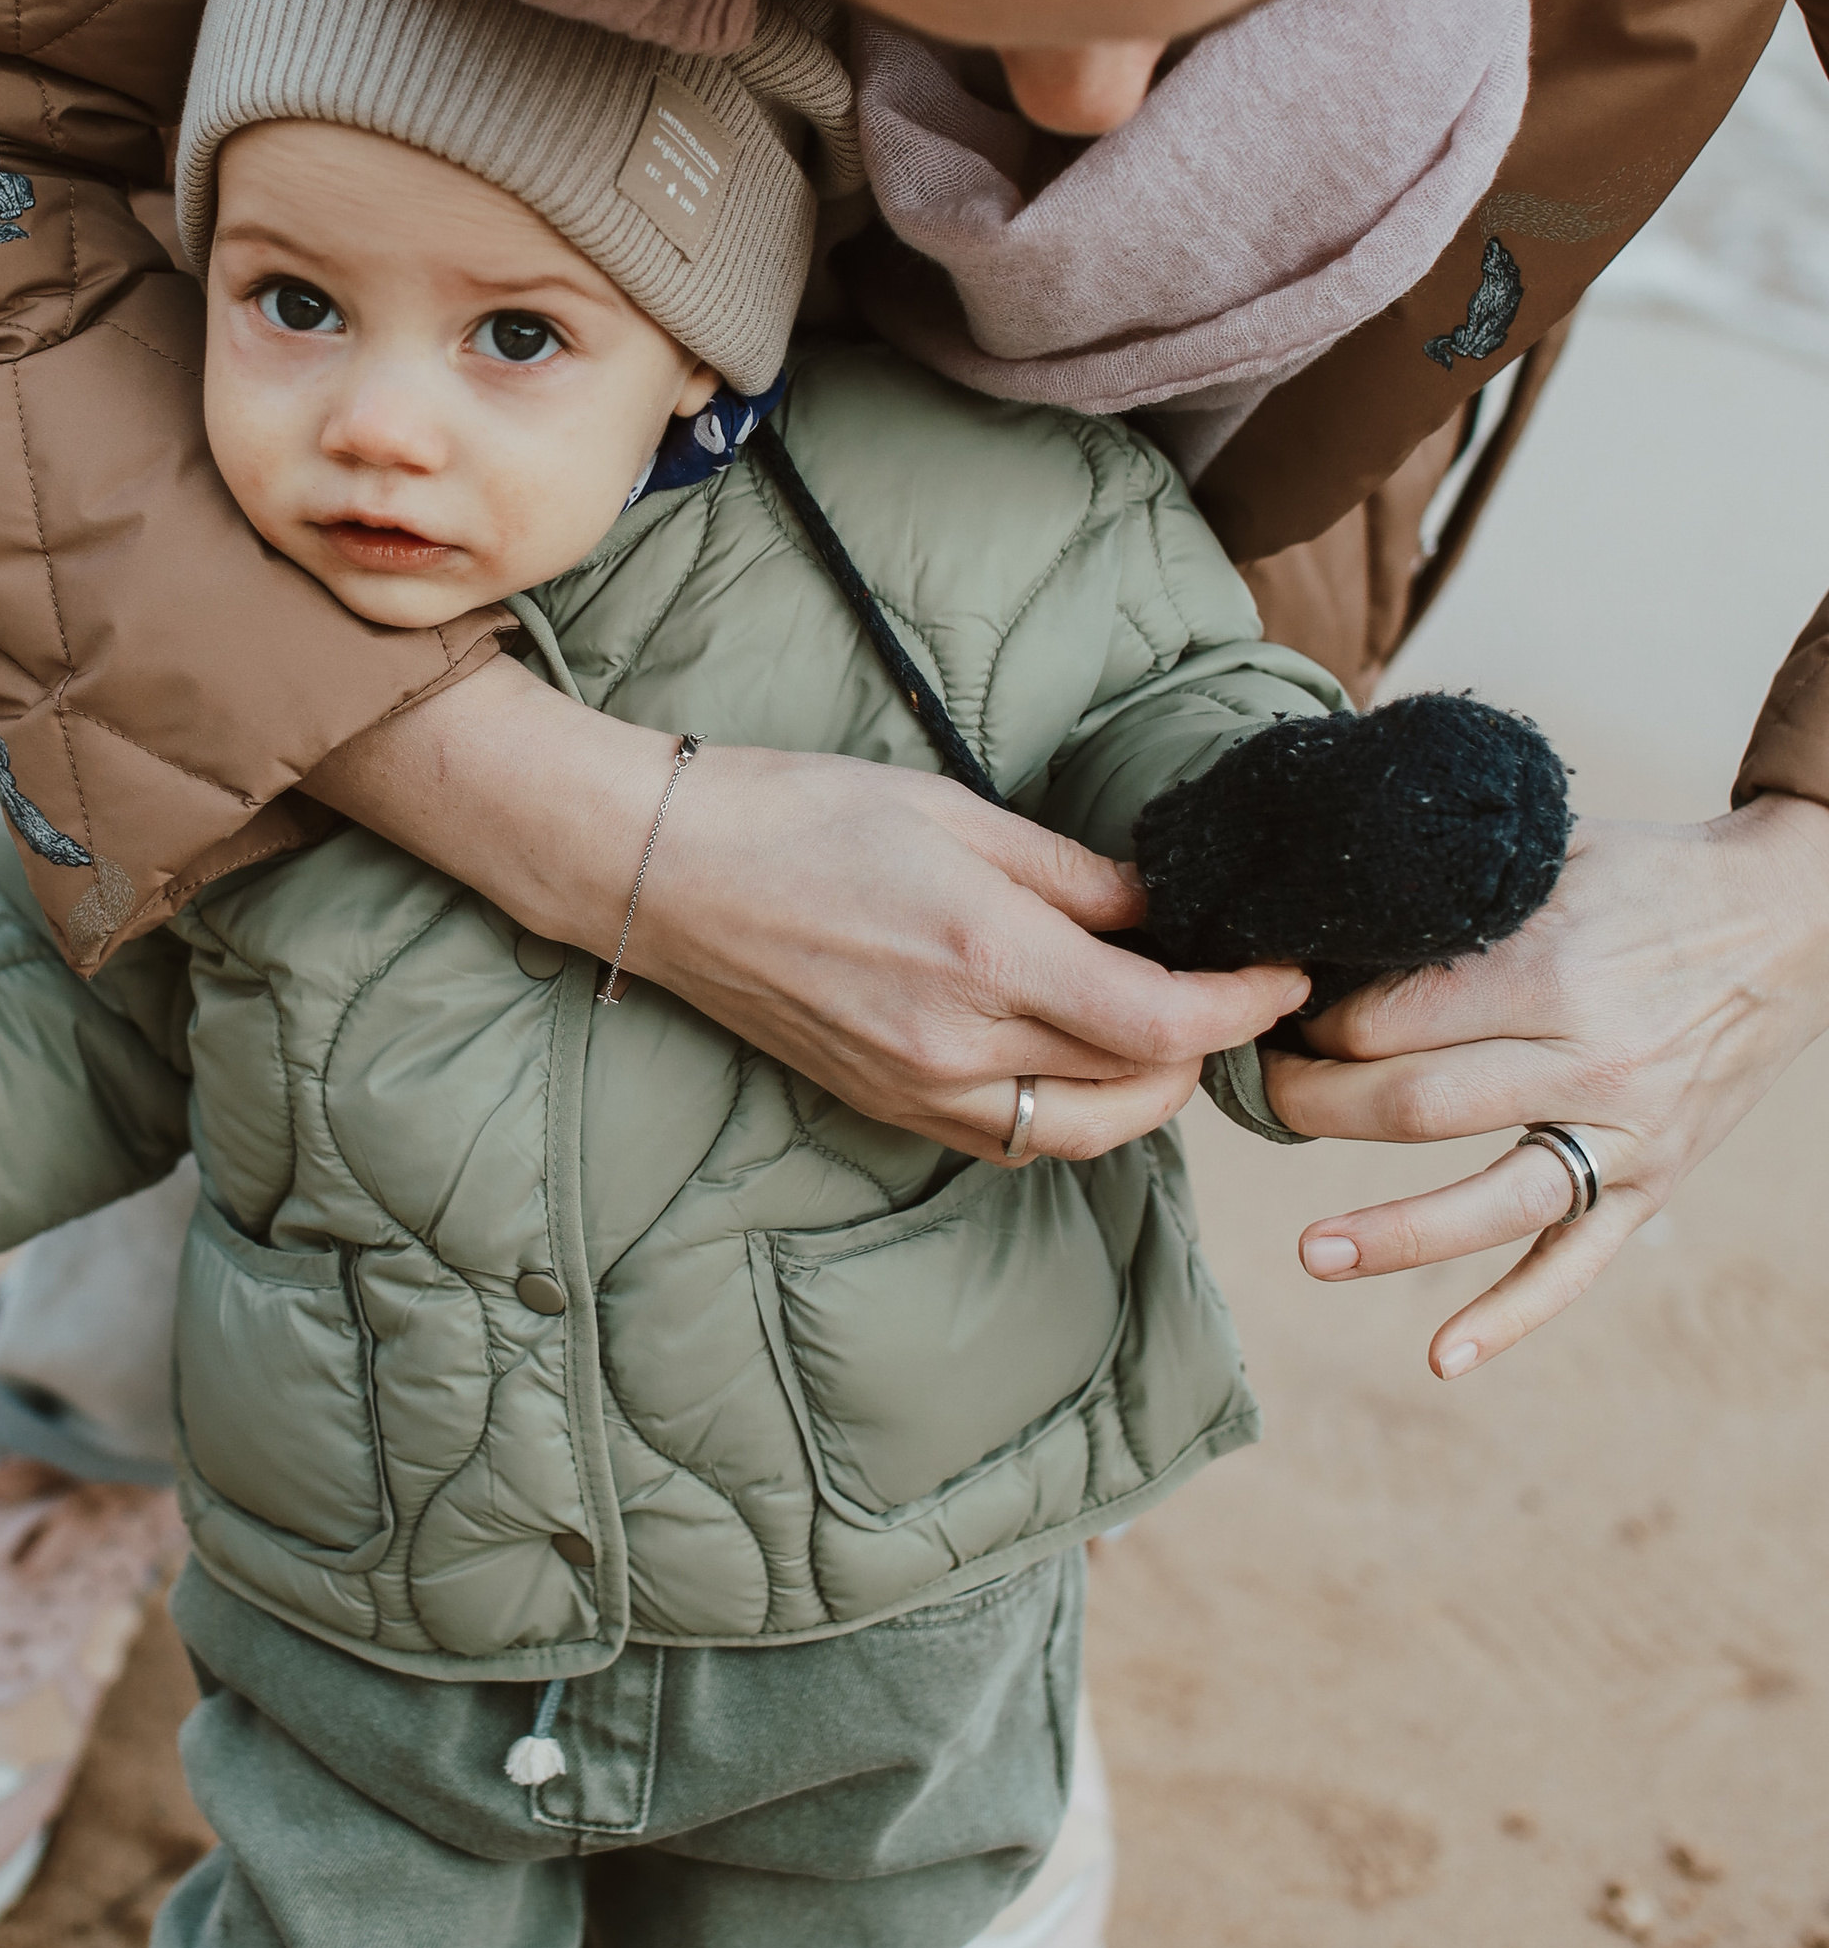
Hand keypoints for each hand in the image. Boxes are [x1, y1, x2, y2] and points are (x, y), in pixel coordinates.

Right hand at [310, 657, 1305, 1160]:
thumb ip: (1075, 875)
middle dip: (1204, 1050)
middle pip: (1139, 1092)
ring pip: (1082, 1133)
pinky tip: (1072, 1051)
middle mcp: (961, 1041)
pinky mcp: (887, 1105)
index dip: (1246, 1005)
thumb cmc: (801, 814)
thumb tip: (1163, 912)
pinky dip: (1068, 1108)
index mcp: (989, 952)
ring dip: (1143, 1093)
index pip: (1166, 1021)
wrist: (664, 872)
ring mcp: (919, 1087)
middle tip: (1228, 989)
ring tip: (1158, 1026)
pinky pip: (1012, 1137)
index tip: (1284, 974)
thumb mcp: (957, 810)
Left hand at [1263, 794, 1828, 1379]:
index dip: (1318, 1023)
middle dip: (1318, 1106)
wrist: (1791, 920)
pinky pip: (1577, 1262)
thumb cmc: (1651, 877)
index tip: (1280, 1017)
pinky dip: (1513, 1316)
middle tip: (1266, 1095)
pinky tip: (1443, 1355)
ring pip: (1490, 1200)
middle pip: (1417, 1106)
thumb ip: (1453, 899)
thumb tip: (1329, 932)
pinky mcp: (1656, 1180)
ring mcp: (1629, 1132)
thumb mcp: (1551, 857)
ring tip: (1310, 1252)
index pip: (1395, 1018)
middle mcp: (1592, 1059)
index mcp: (1554, 967)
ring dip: (1391, 1235)